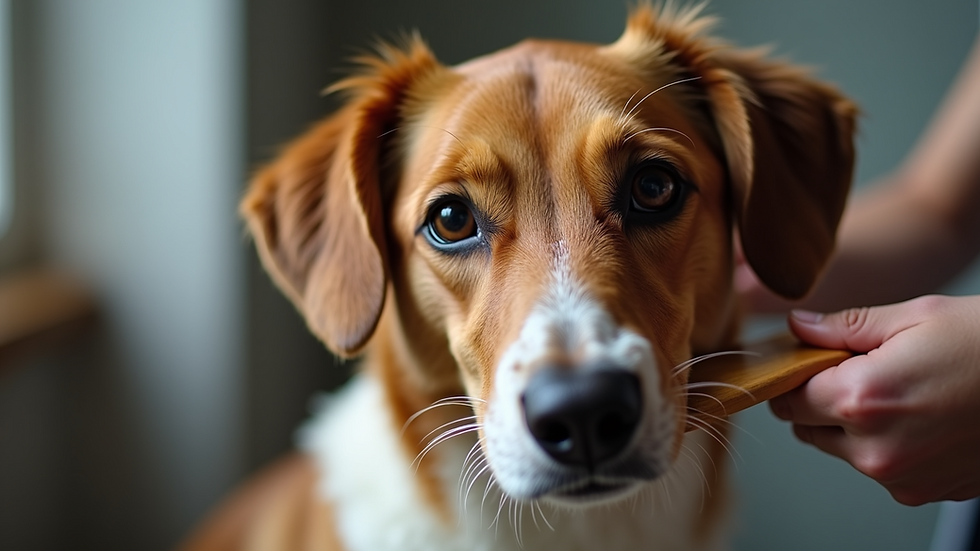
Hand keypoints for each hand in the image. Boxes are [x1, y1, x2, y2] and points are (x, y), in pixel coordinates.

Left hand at [769, 295, 979, 504]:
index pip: (787, 398)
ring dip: (852, 425)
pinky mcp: (923, 491)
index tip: (809, 361)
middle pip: (808, 428)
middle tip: (857, 370)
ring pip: (841, 450)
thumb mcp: (913, 316)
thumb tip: (798, 327)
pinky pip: (880, 468)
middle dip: (820, 400)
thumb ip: (843, 327)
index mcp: (862, 399)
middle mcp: (875, 449)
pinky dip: (886, 445)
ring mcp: (900, 477)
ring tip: (899, 391)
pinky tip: (920, 415)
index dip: (794, 375)